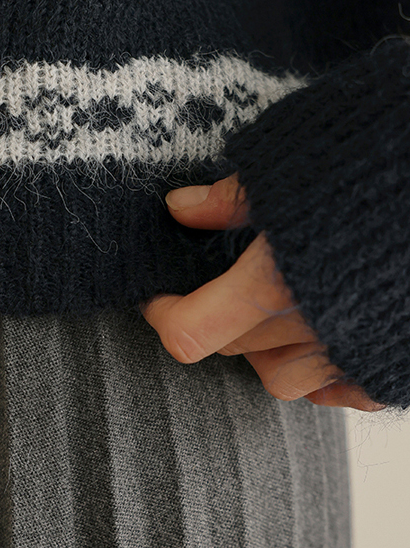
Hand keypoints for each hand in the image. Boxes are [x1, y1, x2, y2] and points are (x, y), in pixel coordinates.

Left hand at [142, 175, 380, 409]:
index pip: (190, 332)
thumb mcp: (292, 163)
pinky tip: (324, 336)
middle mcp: (313, 328)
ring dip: (266, 349)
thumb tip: (182, 208)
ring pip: (285, 379)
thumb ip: (233, 198)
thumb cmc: (378, 157)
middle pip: (234, 350)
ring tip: (271, 309)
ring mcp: (358, 352)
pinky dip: (325, 373)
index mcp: (276, 282)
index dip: (164, 313)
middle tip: (219, 283)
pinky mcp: (394, 365)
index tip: (160, 294)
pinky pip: (345, 390)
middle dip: (215, 319)